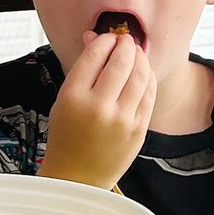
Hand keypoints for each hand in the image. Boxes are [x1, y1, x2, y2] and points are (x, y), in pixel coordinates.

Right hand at [38, 31, 156, 189]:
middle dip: (126, 45)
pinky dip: (148, 78)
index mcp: (73, 97)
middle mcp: (98, 107)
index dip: (104, 41)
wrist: (77, 178)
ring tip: (136, 54)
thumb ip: (82, 69)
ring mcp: (121, 120)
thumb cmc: (67, 136)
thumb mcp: (64, 100)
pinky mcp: (138, 130)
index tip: (108, 37)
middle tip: (126, 41)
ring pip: (140, 75)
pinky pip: (149, 94)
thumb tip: (95, 36)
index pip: (94, 56)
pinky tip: (143, 73)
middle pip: (121, 62)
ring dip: (140, 58)